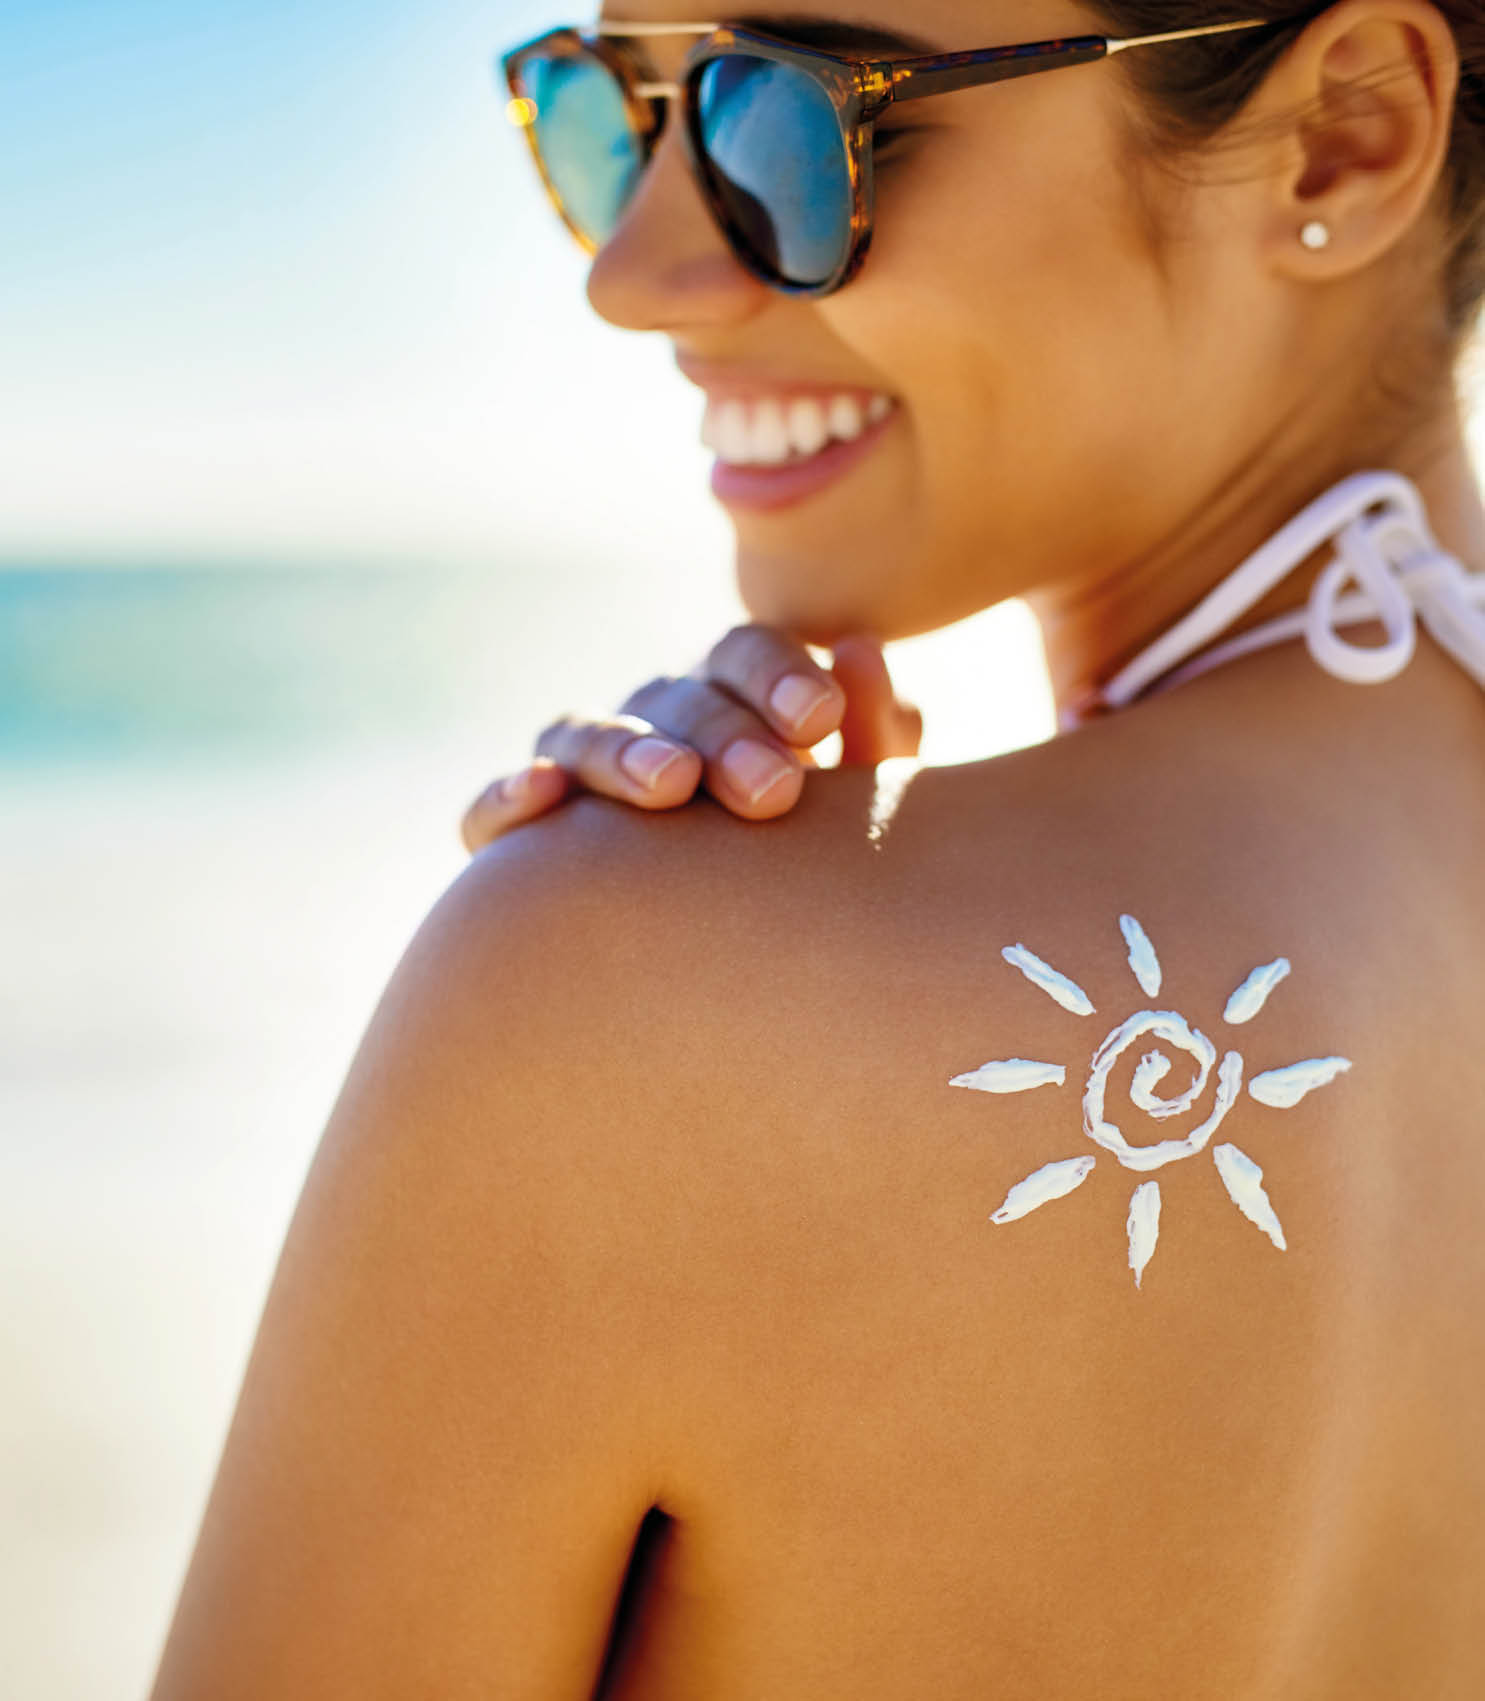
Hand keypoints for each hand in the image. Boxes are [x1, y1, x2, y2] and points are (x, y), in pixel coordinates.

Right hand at [459, 626, 923, 851]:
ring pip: (582, 733)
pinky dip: (507, 796)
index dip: (778, 676)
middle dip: (723, 734)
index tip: (823, 719)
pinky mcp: (515, 842)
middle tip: (772, 791)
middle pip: (674, 697)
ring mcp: (578, 774)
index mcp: (733, 700)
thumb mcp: (851, 816)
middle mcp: (652, 723)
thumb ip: (872, 740)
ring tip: (671, 786)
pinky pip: (492, 810)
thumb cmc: (809, 879)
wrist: (733, 979)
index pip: (744, 654)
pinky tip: (541, 795)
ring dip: (624, 749)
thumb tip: (859, 650)